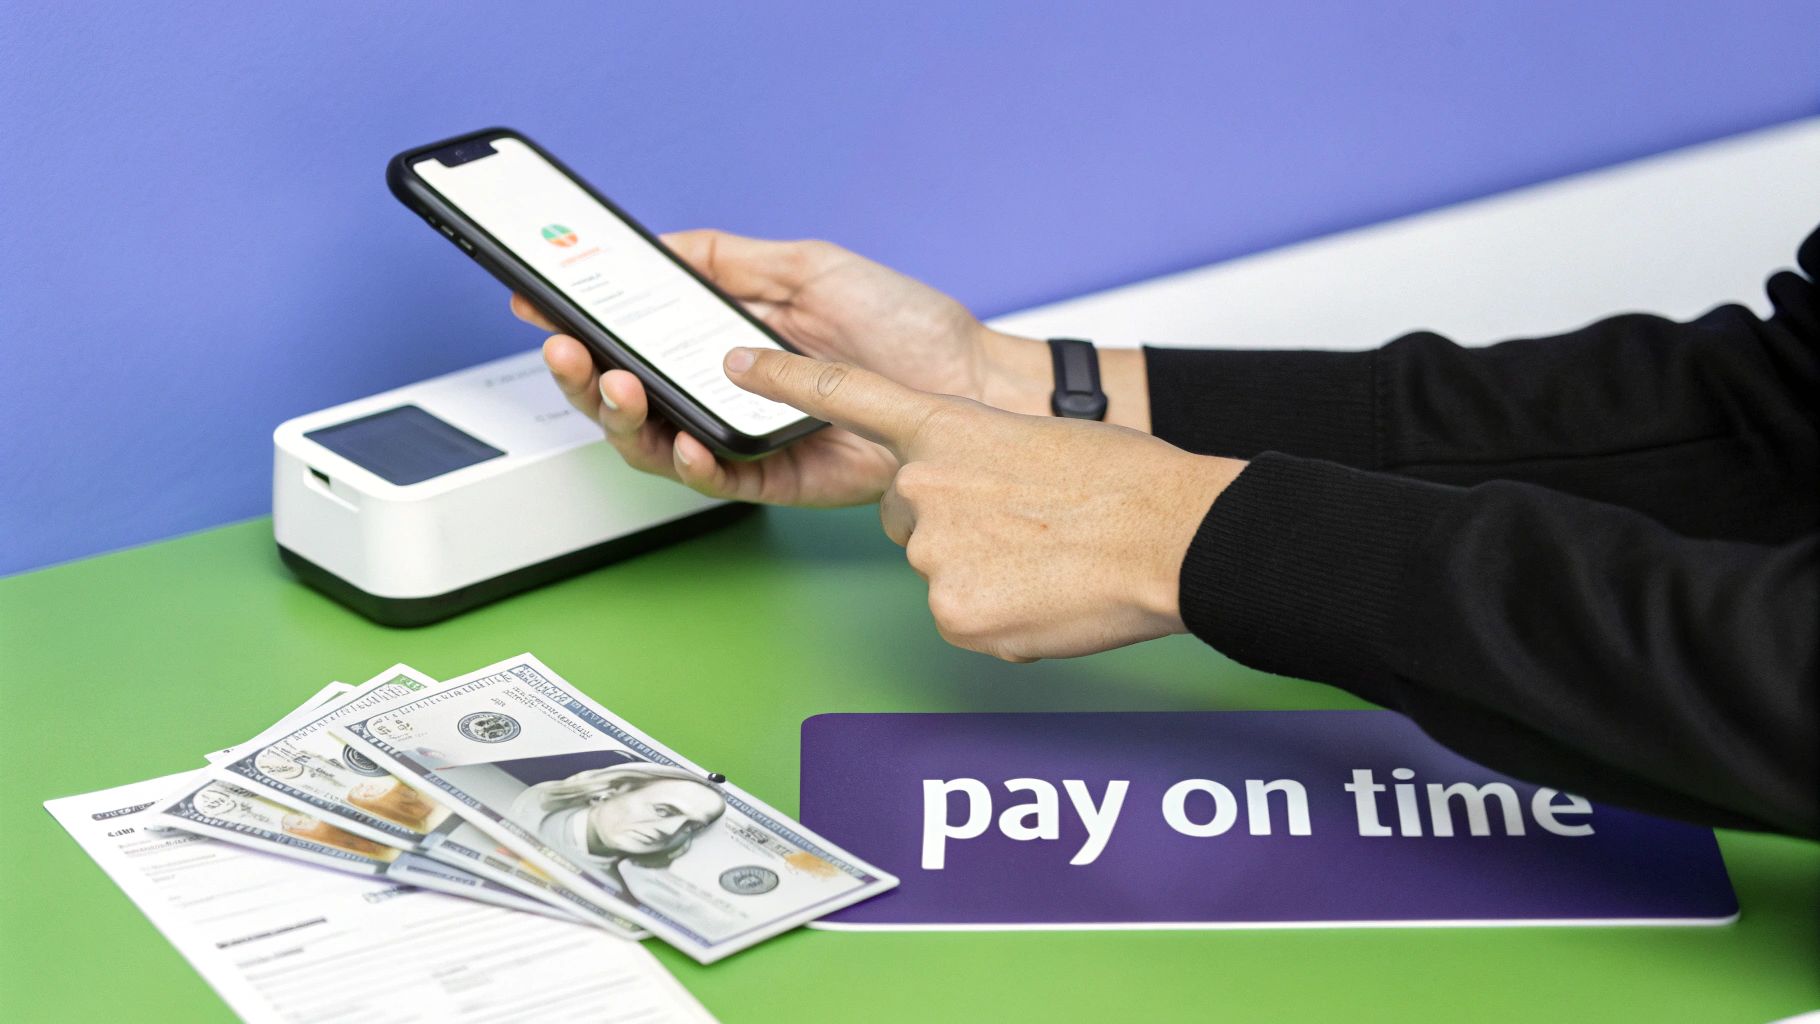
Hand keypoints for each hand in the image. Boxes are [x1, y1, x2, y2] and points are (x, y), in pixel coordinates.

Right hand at [519, 230, 1052, 506]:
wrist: (967, 381)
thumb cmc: (905, 324)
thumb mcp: (808, 265)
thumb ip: (726, 259)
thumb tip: (656, 246)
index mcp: (724, 335)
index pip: (634, 332)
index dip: (584, 321)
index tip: (540, 301)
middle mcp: (725, 388)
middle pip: (629, 394)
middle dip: (584, 375)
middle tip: (567, 352)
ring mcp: (745, 435)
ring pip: (657, 442)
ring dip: (624, 419)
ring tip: (617, 389)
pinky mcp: (775, 477)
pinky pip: (715, 480)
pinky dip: (692, 461)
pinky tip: (685, 442)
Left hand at [722, 346, 1244, 660]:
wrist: (1169, 536)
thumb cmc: (1124, 486)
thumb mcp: (1032, 447)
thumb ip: (975, 470)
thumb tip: (964, 516)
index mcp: (945, 429)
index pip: (847, 395)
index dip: (786, 379)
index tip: (736, 362)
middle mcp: (924, 486)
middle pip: (914, 515)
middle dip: (959, 524)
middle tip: (1025, 524)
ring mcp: (932, 551)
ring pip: (940, 569)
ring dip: (984, 570)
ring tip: (1046, 558)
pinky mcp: (952, 611)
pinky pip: (963, 617)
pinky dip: (1000, 614)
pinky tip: (1043, 595)